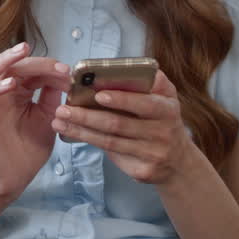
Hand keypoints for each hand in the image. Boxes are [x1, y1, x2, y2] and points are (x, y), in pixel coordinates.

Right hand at [0, 43, 69, 203]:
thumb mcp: (47, 119)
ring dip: (5, 59)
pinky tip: (12, 85)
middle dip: (36, 62)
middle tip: (57, 65)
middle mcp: (2, 93)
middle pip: (13, 66)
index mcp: (19, 92)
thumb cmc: (28, 150)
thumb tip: (63, 76)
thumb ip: (52, 98)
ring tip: (22, 51)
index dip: (50, 68)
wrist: (13, 178)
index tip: (69, 73)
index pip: (31, 70)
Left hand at [52, 70, 199, 185]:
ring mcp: (152, 154)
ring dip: (81, 130)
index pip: (144, 104)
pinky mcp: (142, 171)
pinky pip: (111, 154)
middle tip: (63, 109)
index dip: (121, 99)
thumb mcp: (166, 97)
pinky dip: (89, 142)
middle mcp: (162, 133)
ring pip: (110, 141)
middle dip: (88, 116)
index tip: (98, 95)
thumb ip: (152, 80)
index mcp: (167, 110)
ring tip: (59, 121)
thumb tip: (124, 66)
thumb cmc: (163, 120)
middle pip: (119, 124)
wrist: (179, 162)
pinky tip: (72, 134)